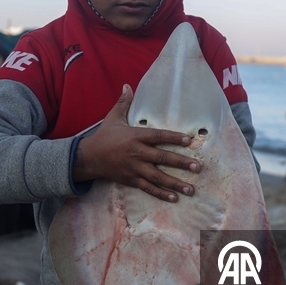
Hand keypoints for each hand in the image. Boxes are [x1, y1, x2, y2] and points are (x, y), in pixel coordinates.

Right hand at [73, 85, 198, 201]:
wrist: (88, 158)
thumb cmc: (103, 137)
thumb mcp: (113, 118)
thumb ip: (123, 103)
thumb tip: (127, 86)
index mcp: (135, 136)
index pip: (158, 136)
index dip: (174, 138)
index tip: (189, 140)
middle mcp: (137, 153)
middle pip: (162, 158)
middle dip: (181, 163)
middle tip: (197, 167)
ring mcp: (134, 168)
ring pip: (158, 177)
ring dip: (175, 183)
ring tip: (191, 188)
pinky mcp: (130, 180)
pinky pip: (148, 188)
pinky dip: (161, 194)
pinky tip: (174, 198)